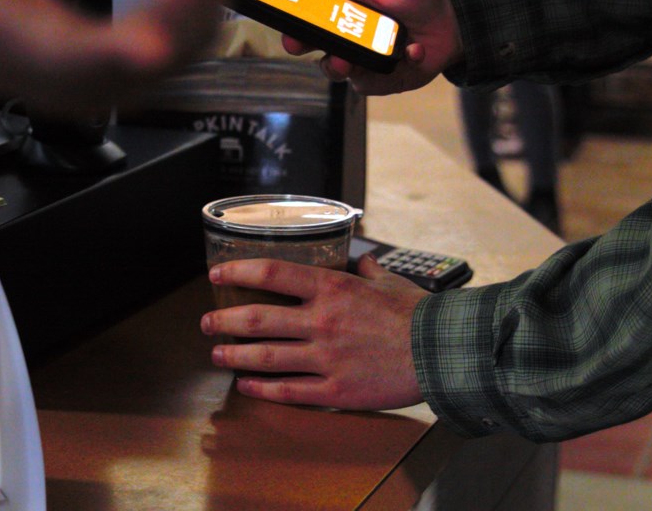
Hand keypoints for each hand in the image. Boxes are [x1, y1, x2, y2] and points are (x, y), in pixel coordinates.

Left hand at [200, 256, 428, 409]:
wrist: (444, 353)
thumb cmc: (419, 316)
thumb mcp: (391, 282)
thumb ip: (370, 271)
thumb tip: (364, 259)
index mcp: (333, 288)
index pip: (272, 272)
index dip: (237, 271)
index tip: (217, 274)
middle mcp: (322, 321)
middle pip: (256, 318)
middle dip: (223, 321)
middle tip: (207, 322)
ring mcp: (326, 357)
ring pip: (265, 357)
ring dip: (234, 355)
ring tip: (217, 354)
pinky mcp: (336, 389)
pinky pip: (289, 391)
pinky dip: (263, 389)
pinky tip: (247, 386)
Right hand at [279, 0, 464, 95]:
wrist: (452, 20)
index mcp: (333, 4)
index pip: (299, 10)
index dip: (284, 14)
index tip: (278, 15)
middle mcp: (339, 33)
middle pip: (306, 43)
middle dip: (300, 44)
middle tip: (299, 42)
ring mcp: (355, 58)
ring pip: (332, 69)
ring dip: (339, 64)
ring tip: (351, 60)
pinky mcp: (374, 79)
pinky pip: (365, 83)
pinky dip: (388, 69)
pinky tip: (411, 52)